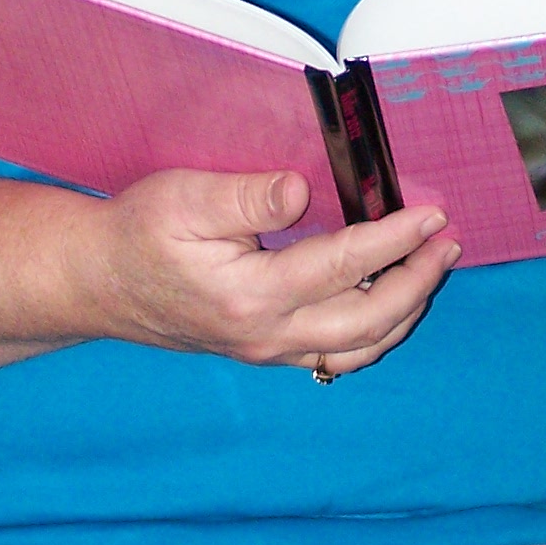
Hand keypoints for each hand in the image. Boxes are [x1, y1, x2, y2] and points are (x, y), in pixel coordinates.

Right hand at [81, 170, 459, 379]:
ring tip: (430, 270)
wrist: (98, 282)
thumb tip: (301, 190)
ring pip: (357, 348)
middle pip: (367, 320)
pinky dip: (373, 331)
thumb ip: (247, 195)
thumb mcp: (184, 197)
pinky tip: (387, 299)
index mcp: (251, 294)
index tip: (431, 213)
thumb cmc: (138, 233)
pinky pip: (335, 354)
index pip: (345, 266)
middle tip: (447, 243)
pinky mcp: (265, 350)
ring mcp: (267, 350)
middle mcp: (266, 334)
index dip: (395, 239)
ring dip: (403, 311)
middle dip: (417, 281)